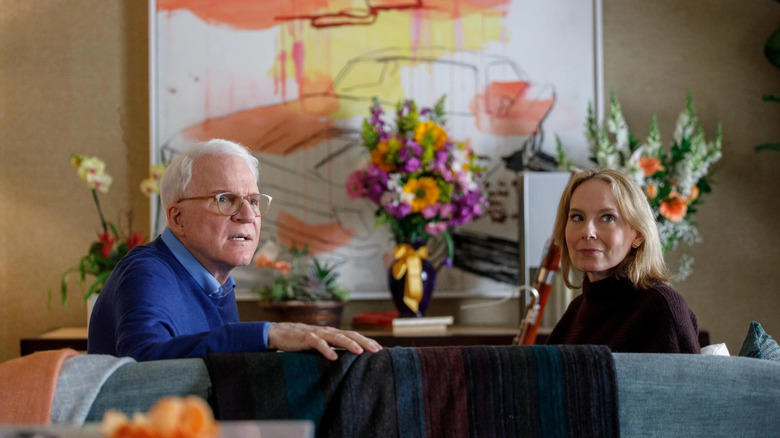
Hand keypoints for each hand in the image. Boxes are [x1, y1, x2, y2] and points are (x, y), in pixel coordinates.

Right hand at [267, 323, 382, 360]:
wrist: (280, 333)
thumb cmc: (303, 341)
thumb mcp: (321, 345)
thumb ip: (333, 349)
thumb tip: (349, 360)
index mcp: (333, 333)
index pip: (353, 336)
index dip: (367, 341)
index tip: (380, 349)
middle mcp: (328, 331)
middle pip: (350, 335)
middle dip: (364, 342)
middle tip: (377, 350)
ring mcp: (318, 333)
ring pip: (336, 337)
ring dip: (349, 344)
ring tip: (359, 351)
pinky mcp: (306, 338)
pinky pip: (318, 344)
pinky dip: (326, 350)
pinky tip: (333, 358)